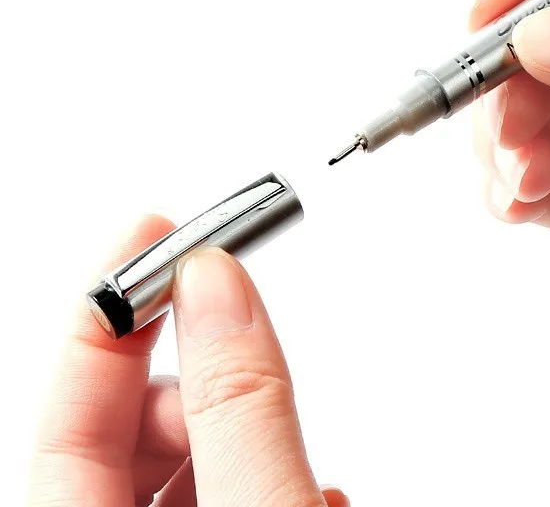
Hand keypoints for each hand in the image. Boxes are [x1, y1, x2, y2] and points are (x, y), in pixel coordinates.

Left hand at [28, 216, 348, 506]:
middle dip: (206, 387)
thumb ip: (240, 408)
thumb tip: (216, 287)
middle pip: (135, 428)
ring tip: (307, 474)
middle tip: (256, 367)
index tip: (153, 231)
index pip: (72, 405)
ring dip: (251, 439)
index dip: (113, 303)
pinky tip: (314, 495)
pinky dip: (271, 477)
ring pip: (189, 460)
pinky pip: (227, 494)